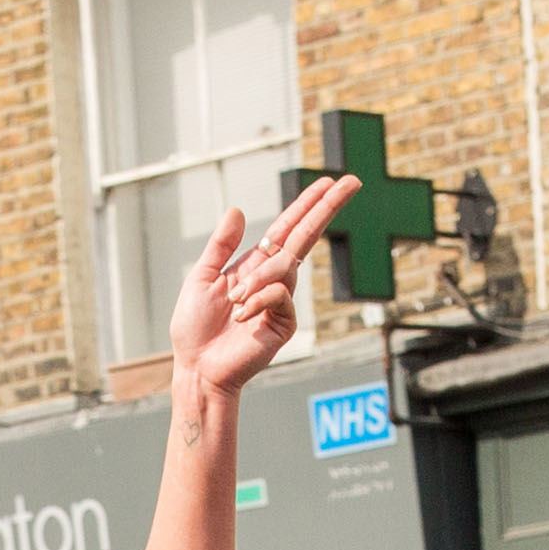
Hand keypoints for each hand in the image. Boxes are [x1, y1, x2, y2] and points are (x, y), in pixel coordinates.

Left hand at [166, 174, 358, 404]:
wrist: (197, 368)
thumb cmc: (196, 329)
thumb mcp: (202, 277)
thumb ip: (221, 246)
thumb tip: (237, 210)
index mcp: (255, 265)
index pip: (288, 229)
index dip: (307, 205)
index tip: (328, 182)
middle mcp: (273, 279)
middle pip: (306, 236)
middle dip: (327, 208)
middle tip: (352, 182)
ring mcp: (282, 301)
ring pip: (284, 265)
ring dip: (256, 279)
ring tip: (234, 302)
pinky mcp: (285, 322)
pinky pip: (280, 294)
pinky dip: (258, 299)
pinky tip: (243, 316)